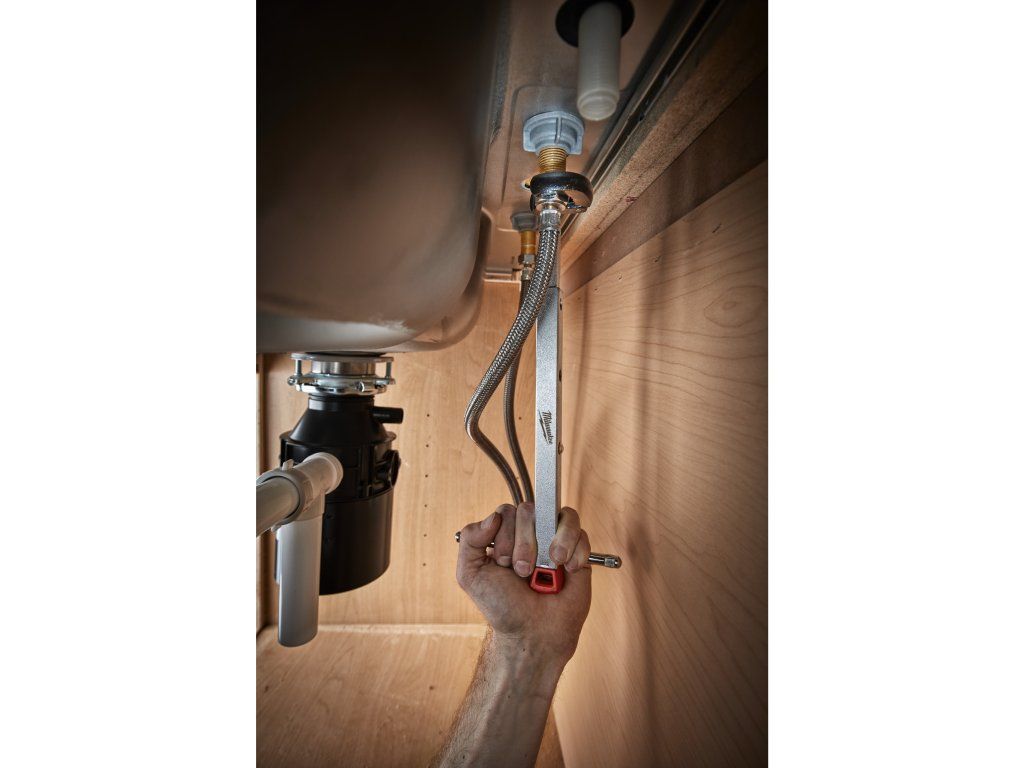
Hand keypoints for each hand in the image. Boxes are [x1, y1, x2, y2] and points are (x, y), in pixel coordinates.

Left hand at [456, 503, 591, 665]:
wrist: (533, 634)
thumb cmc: (503, 607)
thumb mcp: (471, 574)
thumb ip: (470, 540)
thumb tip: (492, 517)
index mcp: (504, 535)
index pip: (507, 512)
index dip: (506, 536)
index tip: (504, 564)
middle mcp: (530, 534)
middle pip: (531, 510)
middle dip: (525, 544)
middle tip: (524, 572)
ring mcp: (554, 540)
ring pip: (560, 515)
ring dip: (555, 541)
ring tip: (552, 565)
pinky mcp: (578, 552)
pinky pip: (582, 534)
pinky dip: (575, 551)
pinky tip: (567, 570)